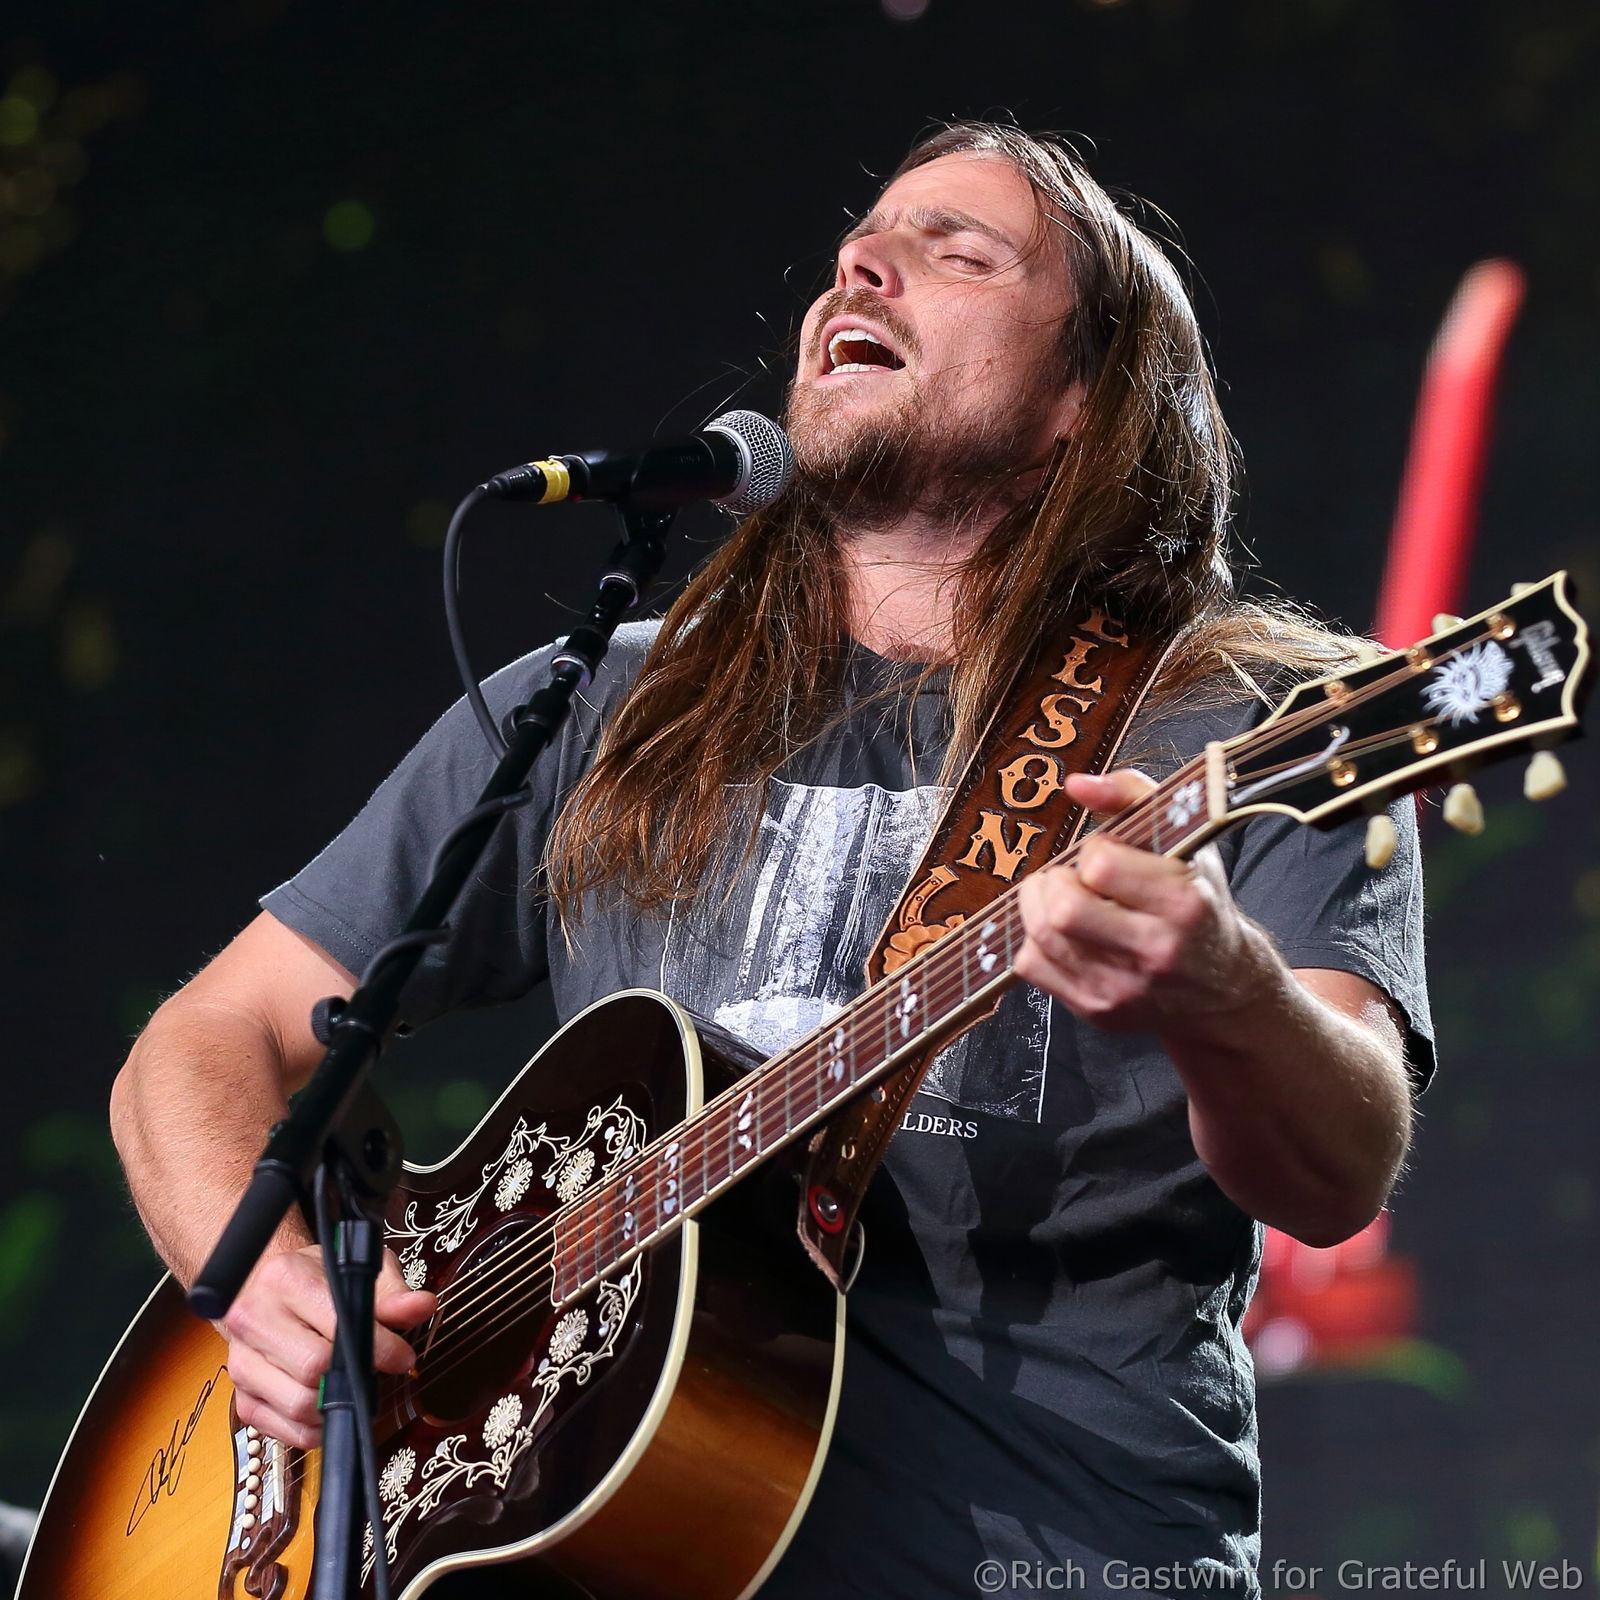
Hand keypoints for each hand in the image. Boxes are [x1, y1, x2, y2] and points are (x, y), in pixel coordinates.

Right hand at [218, 1243, 436, 1447]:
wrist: (263, 1288)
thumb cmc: (315, 1278)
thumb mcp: (356, 1270)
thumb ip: (391, 1293)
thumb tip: (421, 1306)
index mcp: (284, 1278)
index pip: (335, 1325)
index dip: (377, 1346)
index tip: (402, 1356)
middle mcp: (253, 1318)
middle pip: (313, 1369)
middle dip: (356, 1377)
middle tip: (379, 1373)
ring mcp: (242, 1362)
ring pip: (298, 1404)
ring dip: (337, 1406)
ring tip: (357, 1388)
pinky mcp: (243, 1397)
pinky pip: (285, 1431)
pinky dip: (317, 1429)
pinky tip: (334, 1408)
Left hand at [1014, 769, 1273, 1035]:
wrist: (1224, 987)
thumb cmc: (1199, 903)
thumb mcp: (1185, 840)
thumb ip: (1132, 794)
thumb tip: (1075, 784)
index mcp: (1185, 905)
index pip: (1101, 866)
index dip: (1094, 851)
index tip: (1107, 854)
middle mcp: (1157, 953)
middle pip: (1063, 910)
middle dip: (1056, 881)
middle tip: (1073, 877)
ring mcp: (1125, 990)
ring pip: (1040, 937)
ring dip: (1038, 905)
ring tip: (1064, 896)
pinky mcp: (1098, 1013)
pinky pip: (1031, 967)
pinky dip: (1035, 940)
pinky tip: (1062, 932)